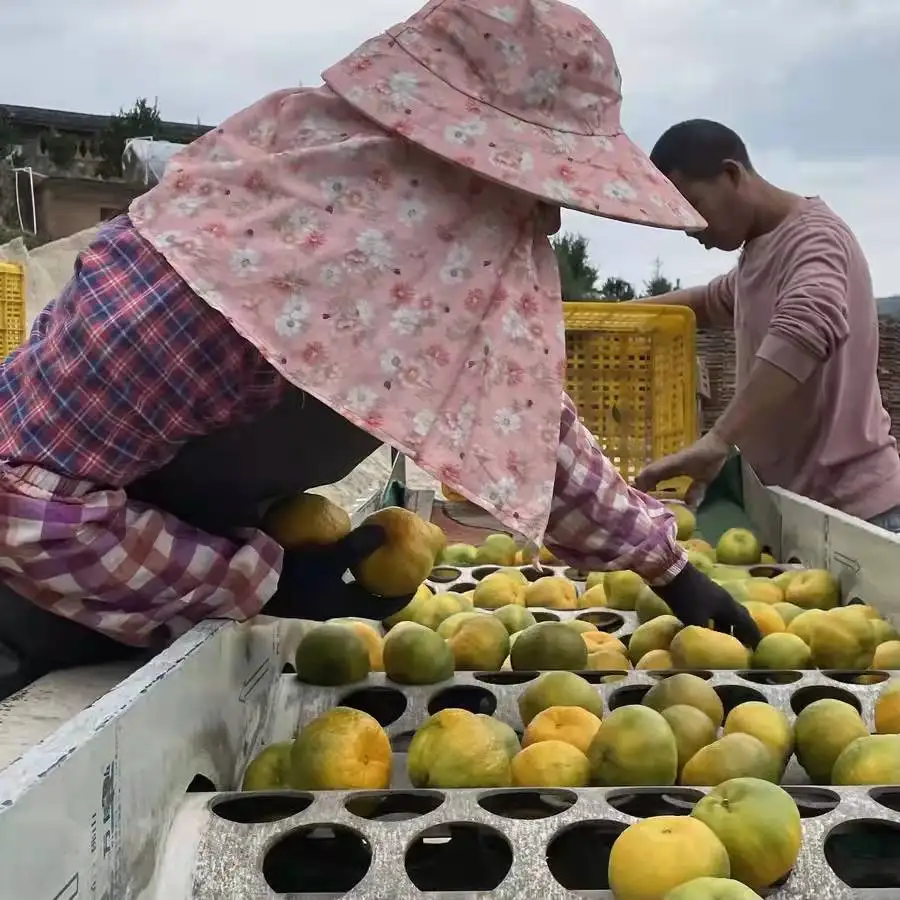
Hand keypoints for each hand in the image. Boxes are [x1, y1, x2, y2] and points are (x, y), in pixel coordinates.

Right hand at [263, 525, 413, 620]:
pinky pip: (328, 576)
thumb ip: (355, 547)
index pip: (381, 607)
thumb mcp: (327, 560)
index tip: (416, 583)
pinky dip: (339, 564)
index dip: (400, 598)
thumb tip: (384, 531)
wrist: (249, 584)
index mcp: (342, 604)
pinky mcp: (301, 586)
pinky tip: (338, 546)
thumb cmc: (292, 577)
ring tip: (369, 551)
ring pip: (346, 585)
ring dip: (359, 571)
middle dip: (381, 580)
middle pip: (365, 595)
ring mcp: (315, 597)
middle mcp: (331, 604)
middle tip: (395, 560)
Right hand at [635, 430, 730, 507]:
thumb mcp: (706, 477)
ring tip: (641, 498)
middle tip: (635, 502)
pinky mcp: (673, 464)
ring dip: (644, 483)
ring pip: (651, 472)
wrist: (717, 441)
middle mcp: (667, 463)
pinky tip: (653, 490)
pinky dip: (652, 481)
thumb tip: (688, 509)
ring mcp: (669, 463)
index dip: (641, 485)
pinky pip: (658, 472)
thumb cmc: (710, 457)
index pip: (650, 474)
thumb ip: (696, 491)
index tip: (636, 499)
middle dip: (639, 486)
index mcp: (671, 465)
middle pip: (646, 473)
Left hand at [655, 563, 761, 647]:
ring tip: (726, 642)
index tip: (759, 649)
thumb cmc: (687, 596)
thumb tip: (708, 651)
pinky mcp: (701, 594)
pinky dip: (714, 622)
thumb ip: (704, 635)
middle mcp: (725, 600)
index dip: (754, 637)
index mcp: (729, 607)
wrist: (671, 572)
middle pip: (739, 617)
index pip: (747, 624)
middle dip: (743, 632)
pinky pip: (713, 611)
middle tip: (745, 647)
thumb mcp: (695, 619)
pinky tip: (707, 628)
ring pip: (725, 614)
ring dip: (727, 627)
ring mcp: (713, 595)